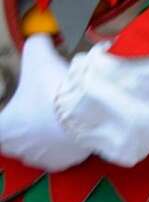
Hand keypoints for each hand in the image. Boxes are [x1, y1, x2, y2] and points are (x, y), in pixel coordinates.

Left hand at [0, 35, 90, 171]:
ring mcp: (40, 158)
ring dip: (46, 131)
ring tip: (61, 114)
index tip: (18, 102)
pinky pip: (59, 152)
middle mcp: (16, 149)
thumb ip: (35, 46)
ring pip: (38, 144)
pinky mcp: (62, 163)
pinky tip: (73, 126)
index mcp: (3, 128)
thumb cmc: (53, 89)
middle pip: (16, 134)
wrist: (87, 113)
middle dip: (28, 120)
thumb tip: (38, 38)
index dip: (7, 112)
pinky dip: (65, 141)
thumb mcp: (39, 58)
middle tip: (43, 103)